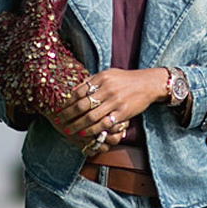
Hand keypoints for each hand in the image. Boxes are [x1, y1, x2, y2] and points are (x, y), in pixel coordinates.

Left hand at [50, 68, 168, 152]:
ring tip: (69, 130)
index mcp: (101, 78)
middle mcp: (107, 89)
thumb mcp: (108, 74)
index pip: (79, 91)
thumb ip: (91, 81)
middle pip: (82, 105)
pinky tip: (85, 133)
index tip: (58, 109)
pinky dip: (93, 130)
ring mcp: (115, 102)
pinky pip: (105, 124)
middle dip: (68, 115)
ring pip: (92, 116)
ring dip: (78, 125)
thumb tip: (74, 90)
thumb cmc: (126, 79)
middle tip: (59, 121)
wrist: (148, 83)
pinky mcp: (123, 112)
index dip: (67, 102)